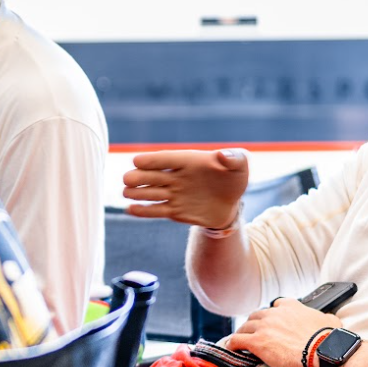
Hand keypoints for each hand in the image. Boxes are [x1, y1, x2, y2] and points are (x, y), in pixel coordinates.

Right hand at [122, 148, 248, 228]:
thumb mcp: (241, 166)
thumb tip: (221, 155)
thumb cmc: (234, 178)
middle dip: (140, 177)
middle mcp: (177, 176)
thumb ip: (234, 158)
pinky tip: (130, 210)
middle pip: (154, 175)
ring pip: (152, 192)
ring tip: (126, 193)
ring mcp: (174, 193)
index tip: (136, 160)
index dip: (153, 160)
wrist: (232, 203)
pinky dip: (144, 211)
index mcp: (189, 161)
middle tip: (127, 179)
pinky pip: (157, 210)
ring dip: (138, 193)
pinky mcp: (175, 211)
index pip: (167, 159)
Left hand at [221, 297, 337, 366]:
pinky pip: (237, 340)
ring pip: (244, 327)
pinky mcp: (257, 342)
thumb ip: (325, 317)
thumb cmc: (329, 339)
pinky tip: (232, 349)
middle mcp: (275, 313)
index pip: (276, 305)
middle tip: (253, 333)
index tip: (271, 322)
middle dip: (253, 324)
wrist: (323, 352)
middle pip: (256, 315)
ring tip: (239, 342)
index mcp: (291, 306)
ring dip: (241, 333)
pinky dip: (232, 344)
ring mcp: (264, 327)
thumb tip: (330, 319)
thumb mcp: (330, 320)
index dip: (272, 314)